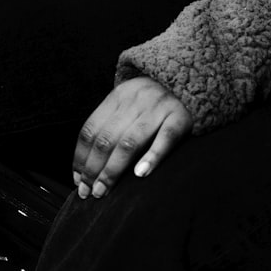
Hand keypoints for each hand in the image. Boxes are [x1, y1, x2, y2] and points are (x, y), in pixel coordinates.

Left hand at [72, 77, 191, 198]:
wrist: (193, 78)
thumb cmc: (155, 100)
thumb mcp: (130, 102)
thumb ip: (112, 123)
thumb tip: (87, 163)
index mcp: (118, 96)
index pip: (90, 130)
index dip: (81, 157)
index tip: (78, 180)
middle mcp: (135, 100)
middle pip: (106, 139)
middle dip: (93, 169)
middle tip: (89, 192)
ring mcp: (158, 108)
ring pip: (129, 142)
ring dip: (113, 170)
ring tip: (104, 190)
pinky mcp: (181, 116)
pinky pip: (165, 138)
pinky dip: (152, 157)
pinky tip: (140, 174)